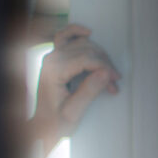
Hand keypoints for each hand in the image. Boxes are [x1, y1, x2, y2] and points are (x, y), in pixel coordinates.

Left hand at [31, 23, 119, 149]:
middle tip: (114, 83)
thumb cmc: (56, 122)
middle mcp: (51, 59)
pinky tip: (88, 32)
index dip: (104, 68)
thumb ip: (89, 91)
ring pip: (83, 44)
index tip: (115, 81)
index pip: (86, 59)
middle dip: (104, 65)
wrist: (42, 126)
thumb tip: (105, 73)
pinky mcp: (55, 57)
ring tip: (108, 75)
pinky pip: (65, 36)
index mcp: (54, 71)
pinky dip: (76, 31)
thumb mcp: (74, 112)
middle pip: (87, 50)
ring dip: (99, 56)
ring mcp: (52, 56)